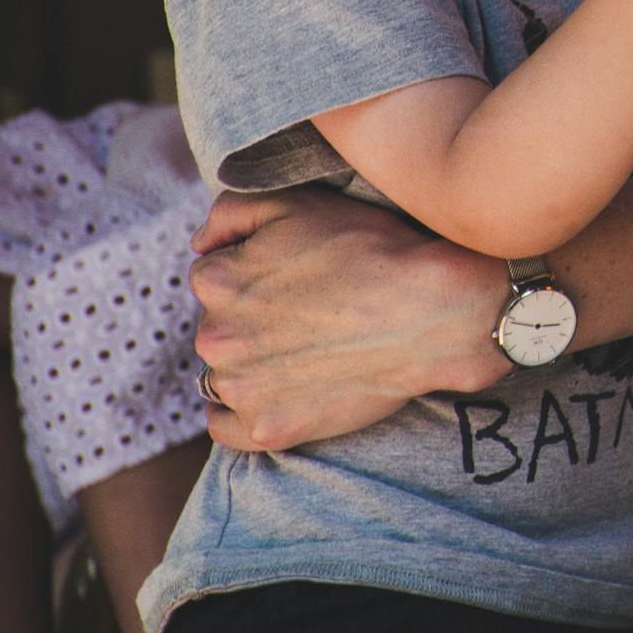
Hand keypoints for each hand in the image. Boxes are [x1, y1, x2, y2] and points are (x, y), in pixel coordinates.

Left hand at [189, 189, 506, 448]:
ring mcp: (242, 389)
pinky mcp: (268, 429)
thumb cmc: (370, 250)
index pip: (215, 277)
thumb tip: (200, 243)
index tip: (294, 280)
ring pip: (222, 374)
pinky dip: (242, 412)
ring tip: (302, 351)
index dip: (256, 274)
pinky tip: (277, 391)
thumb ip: (231, 211)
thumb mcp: (298, 203)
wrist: (432, 311)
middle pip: (218, 327)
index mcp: (217, 281)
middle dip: (250, 321)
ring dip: (249, 365)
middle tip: (305, 315)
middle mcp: (216, 338)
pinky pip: (225, 427)